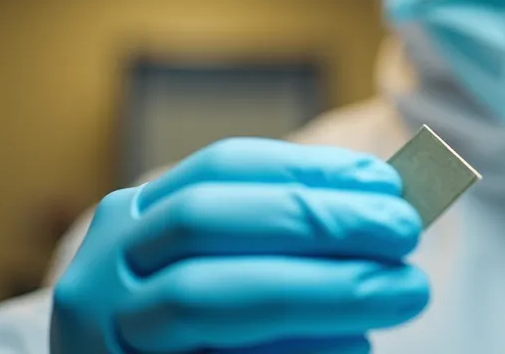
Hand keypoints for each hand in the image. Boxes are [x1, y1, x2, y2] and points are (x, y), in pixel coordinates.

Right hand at [50, 138, 427, 353]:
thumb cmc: (203, 340)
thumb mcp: (224, 271)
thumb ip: (284, 240)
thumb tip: (387, 204)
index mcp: (128, 225)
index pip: (220, 169)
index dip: (308, 168)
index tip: (385, 180)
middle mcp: (98, 277)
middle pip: (204, 223)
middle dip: (316, 219)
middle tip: (405, 231)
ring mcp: (107, 339)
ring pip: (208, 300)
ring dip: (321, 287)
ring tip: (406, 290)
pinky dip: (302, 351)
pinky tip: (357, 345)